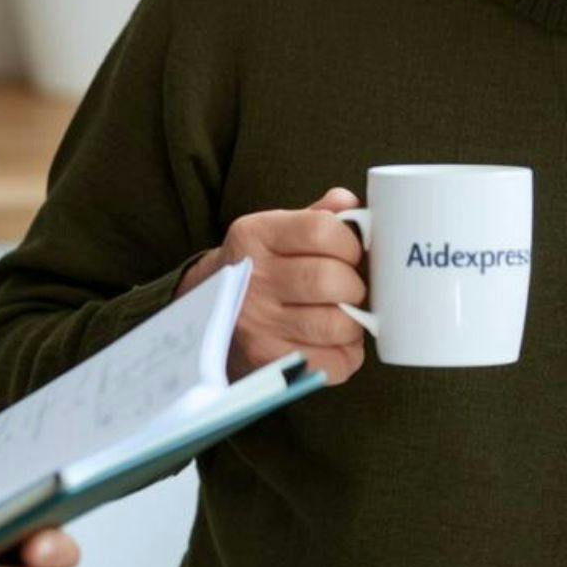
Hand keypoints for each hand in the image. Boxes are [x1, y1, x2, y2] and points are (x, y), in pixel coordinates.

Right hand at [178, 188, 368, 382]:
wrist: (212, 315)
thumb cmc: (263, 268)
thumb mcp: (278, 232)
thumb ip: (318, 216)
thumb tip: (349, 203)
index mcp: (254, 235)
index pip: (321, 230)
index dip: (350, 243)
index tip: (351, 254)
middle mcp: (251, 279)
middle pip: (330, 279)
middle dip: (354, 286)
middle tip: (350, 289)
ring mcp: (256, 323)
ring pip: (335, 324)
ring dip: (353, 323)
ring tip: (343, 317)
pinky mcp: (267, 361)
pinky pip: (330, 362)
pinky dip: (346, 355)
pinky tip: (333, 343)